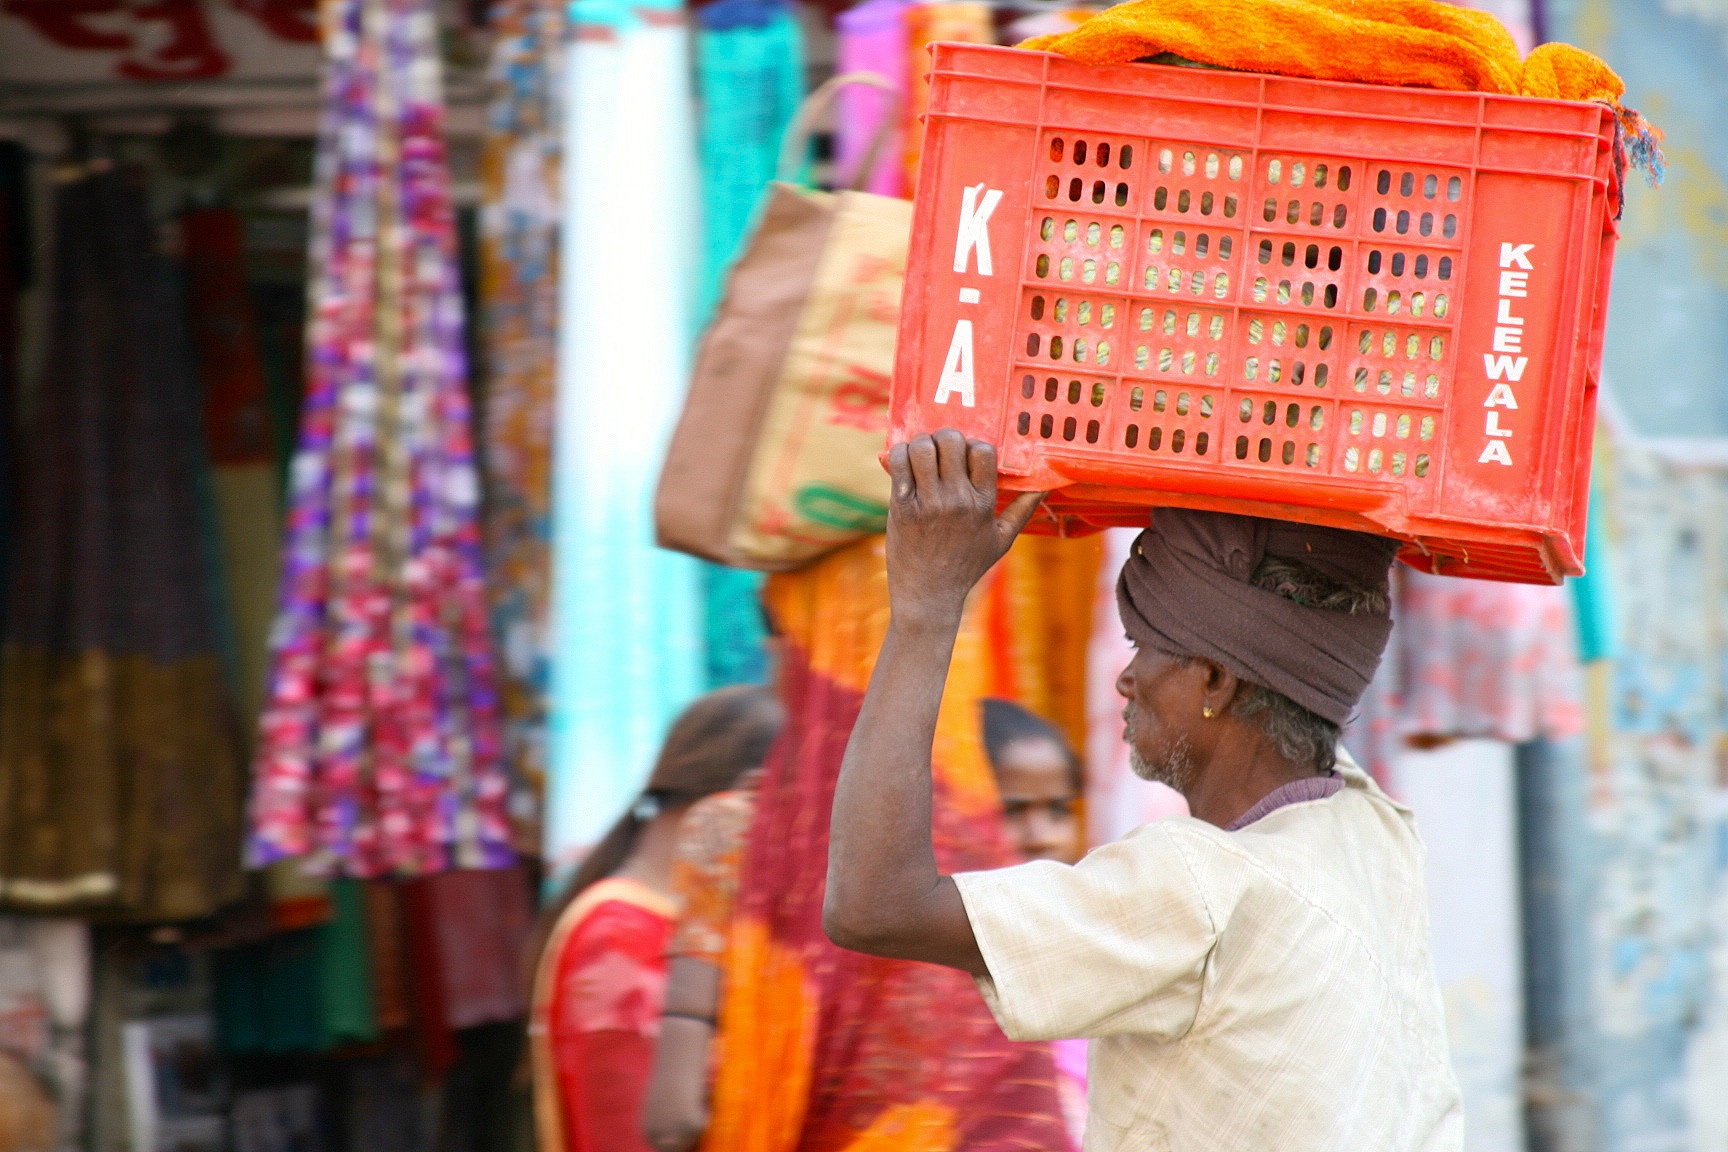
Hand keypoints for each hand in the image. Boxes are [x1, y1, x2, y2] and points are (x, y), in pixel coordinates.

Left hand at [885, 429, 1043, 626]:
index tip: (964, 456)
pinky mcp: (902, 507)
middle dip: (944, 438)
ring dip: (920, 443)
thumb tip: (1045, 485)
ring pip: (922, 447)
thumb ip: (1023, 509)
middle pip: (951, 441)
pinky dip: (898, 454)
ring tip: (921, 455)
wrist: (929, 595)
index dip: (973, 446)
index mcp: (983, 504)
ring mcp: (928, 503)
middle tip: (939, 451)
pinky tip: (903, 462)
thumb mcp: (1001, 540)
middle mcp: (957, 500)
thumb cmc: (966, 567)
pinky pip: (899, 463)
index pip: (983, 452)